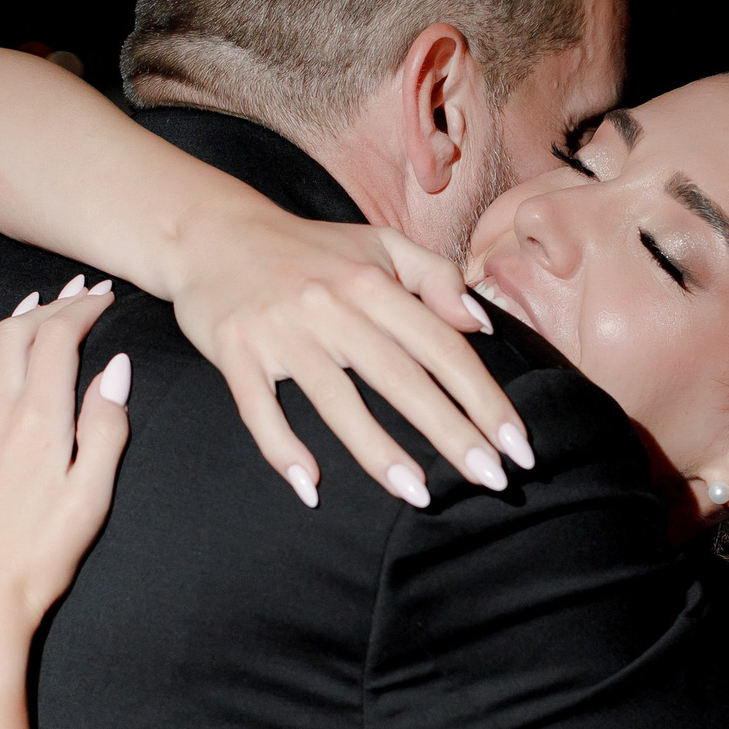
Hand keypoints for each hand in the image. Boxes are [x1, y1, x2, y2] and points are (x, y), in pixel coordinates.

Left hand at [0, 279, 129, 670]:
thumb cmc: (40, 559)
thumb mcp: (92, 497)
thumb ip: (106, 429)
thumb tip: (116, 371)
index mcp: (38, 420)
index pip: (58, 339)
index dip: (81, 310)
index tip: (103, 298)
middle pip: (13, 336)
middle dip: (45, 307)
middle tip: (73, 296)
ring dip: (4, 328)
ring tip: (25, 314)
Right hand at [167, 213, 535, 507]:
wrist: (211, 233)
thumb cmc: (307, 249)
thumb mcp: (377, 245)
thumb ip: (435, 276)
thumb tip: (481, 324)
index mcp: (372, 283)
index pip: (443, 347)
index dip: (484, 398)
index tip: (517, 445)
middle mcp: (333, 306)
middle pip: (402, 379)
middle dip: (452, 433)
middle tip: (492, 480)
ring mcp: (283, 332)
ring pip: (337, 401)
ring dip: (379, 452)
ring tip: (419, 495)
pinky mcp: (237, 352)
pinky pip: (260, 409)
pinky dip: (282, 447)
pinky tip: (309, 485)